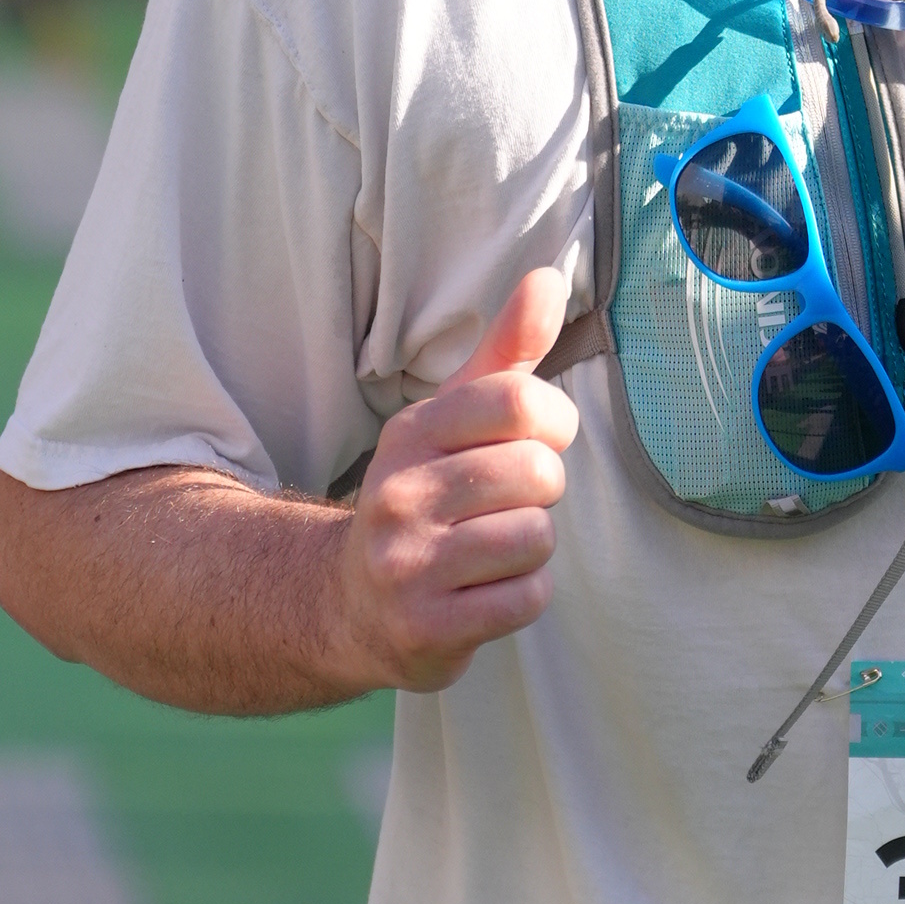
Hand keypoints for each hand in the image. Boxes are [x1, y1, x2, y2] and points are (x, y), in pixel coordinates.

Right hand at [334, 268, 577, 693]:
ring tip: (489, 552)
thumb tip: (548, 276)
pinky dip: (523, 598)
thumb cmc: (428, 498)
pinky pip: (527, 599)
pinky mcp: (425, 627)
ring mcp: (407, 564)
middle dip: (541, 495)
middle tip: (502, 507)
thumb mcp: (453, 421)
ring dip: (531, 550)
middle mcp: (399, 493)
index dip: (551, 424)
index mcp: (411, 433)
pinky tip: (484, 593)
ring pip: (536, 540)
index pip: (520, 400)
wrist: (353, 604)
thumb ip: (505, 352)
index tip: (530, 442)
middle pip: (538, 474)